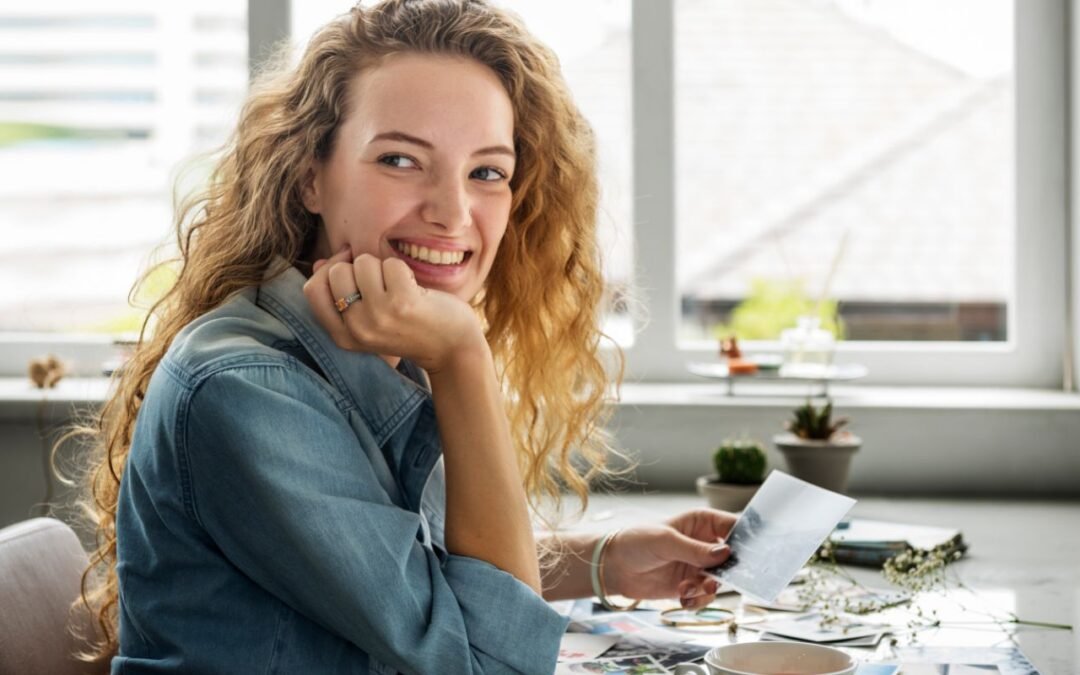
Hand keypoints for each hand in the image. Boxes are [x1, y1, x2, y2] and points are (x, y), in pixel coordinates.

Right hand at [302, 246, 485, 371]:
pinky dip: (403, 270)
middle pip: (336, 272)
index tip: (351, 268)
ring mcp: (377, 316)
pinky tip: (415, 290)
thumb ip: (343, 295)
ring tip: (400, 288)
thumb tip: (320, 263)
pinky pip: (390, 264)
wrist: (452, 349)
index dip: (329, 270)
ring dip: (383, 267)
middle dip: (359, 267)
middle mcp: (356, 328)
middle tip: (383, 284)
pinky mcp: (401, 303)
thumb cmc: (412, 328)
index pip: (312, 290)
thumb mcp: (370, 320)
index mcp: (343, 336)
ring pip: (362, 263)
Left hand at [603, 509, 735, 608]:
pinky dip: (698, 600)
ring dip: (707, 588)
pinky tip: (683, 598)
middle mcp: (704, 544)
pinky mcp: (690, 585)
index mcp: (702, 522)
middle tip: (716, 579)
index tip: (751, 555)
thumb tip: (725, 553)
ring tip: (687, 589)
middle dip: (729, 572)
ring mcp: (698, 566)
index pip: (733, 527)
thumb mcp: (665, 541)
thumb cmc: (636, 541)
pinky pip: (706, 596)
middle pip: (733, 558)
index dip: (746, 540)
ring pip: (720, 580)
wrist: (613, 567)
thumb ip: (695, 549)